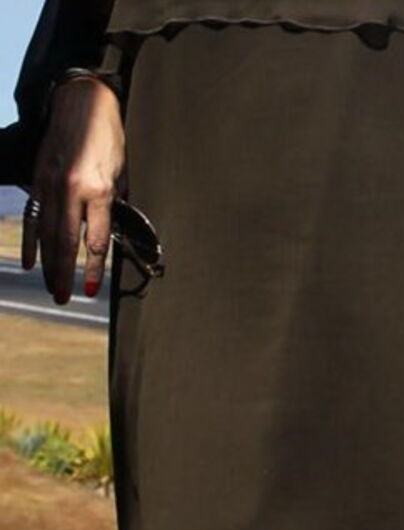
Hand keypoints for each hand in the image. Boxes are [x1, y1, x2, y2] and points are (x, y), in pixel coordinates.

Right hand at [23, 76, 125, 303]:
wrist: (81, 103)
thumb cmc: (109, 138)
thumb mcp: (122, 171)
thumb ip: (115, 204)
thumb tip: (112, 232)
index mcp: (99, 190)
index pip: (96, 240)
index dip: (92, 269)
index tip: (89, 290)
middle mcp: (71, 190)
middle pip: (65, 242)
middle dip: (64, 274)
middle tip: (63, 299)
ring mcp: (49, 185)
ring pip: (46, 234)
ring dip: (48, 264)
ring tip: (50, 288)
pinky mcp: (37, 179)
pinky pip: (32, 217)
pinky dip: (31, 241)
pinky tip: (29, 262)